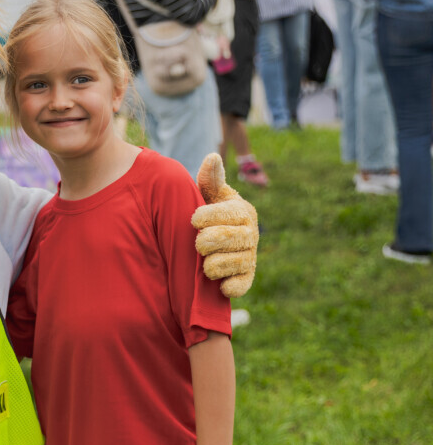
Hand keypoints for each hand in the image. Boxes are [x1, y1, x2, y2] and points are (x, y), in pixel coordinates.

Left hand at [192, 153, 257, 296]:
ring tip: (204, 260)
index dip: (201, 217)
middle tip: (197, 244)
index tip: (192, 220)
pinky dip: (227, 286)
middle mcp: (251, 233)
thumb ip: (209, 180)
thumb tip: (212, 157)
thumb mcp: (208, 195)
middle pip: (220, 239)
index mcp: (242, 210)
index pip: (219, 214)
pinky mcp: (247, 278)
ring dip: (208, 265)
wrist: (213, 244)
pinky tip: (218, 282)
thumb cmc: (207, 214)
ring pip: (224, 263)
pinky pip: (238, 286)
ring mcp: (250, 257)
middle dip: (202, 242)